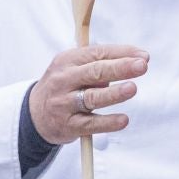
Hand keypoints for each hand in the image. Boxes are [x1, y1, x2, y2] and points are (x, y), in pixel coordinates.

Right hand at [30, 45, 149, 146]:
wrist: (34, 114)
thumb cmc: (65, 86)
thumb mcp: (74, 68)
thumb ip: (100, 62)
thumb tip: (137, 60)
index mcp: (67, 60)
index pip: (97, 53)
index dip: (122, 53)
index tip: (143, 56)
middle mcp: (64, 80)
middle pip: (95, 72)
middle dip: (119, 68)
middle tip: (141, 66)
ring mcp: (64, 103)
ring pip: (91, 98)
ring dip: (113, 93)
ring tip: (132, 88)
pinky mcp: (68, 125)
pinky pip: (90, 124)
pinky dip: (108, 122)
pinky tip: (123, 120)